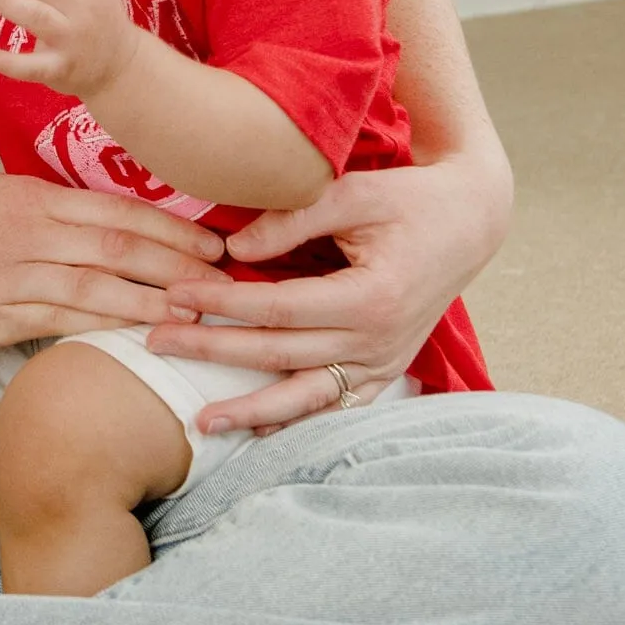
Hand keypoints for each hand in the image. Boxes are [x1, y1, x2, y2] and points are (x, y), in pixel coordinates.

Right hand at [0, 173, 230, 349]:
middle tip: (226, 285)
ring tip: (197, 315)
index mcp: (32, 197)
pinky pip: (58, 323)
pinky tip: (138, 336)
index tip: (216, 246)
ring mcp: (8, 276)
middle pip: (117, 249)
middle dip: (178, 267)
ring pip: (95, 288)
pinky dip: (104, 329)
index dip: (173, 231)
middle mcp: (26, 232)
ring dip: (151, 302)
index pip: (117, 212)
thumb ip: (52, 210)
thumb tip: (111, 226)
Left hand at [149, 152, 512, 432]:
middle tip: (154, 344)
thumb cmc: (411, 200)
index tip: (174, 295)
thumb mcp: (355, 192)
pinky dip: (298, 421)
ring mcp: (383, 362)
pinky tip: (258, 432)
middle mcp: (378, 341)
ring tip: (201, 422)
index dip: (221, 303)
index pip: (277, 307)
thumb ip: (293, 219)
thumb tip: (233, 249)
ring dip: (251, 411)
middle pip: (278, 354)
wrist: (470, 223)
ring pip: (306, 396)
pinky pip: (336, 406)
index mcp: (371, 297)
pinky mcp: (385, 370)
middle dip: (212, 351)